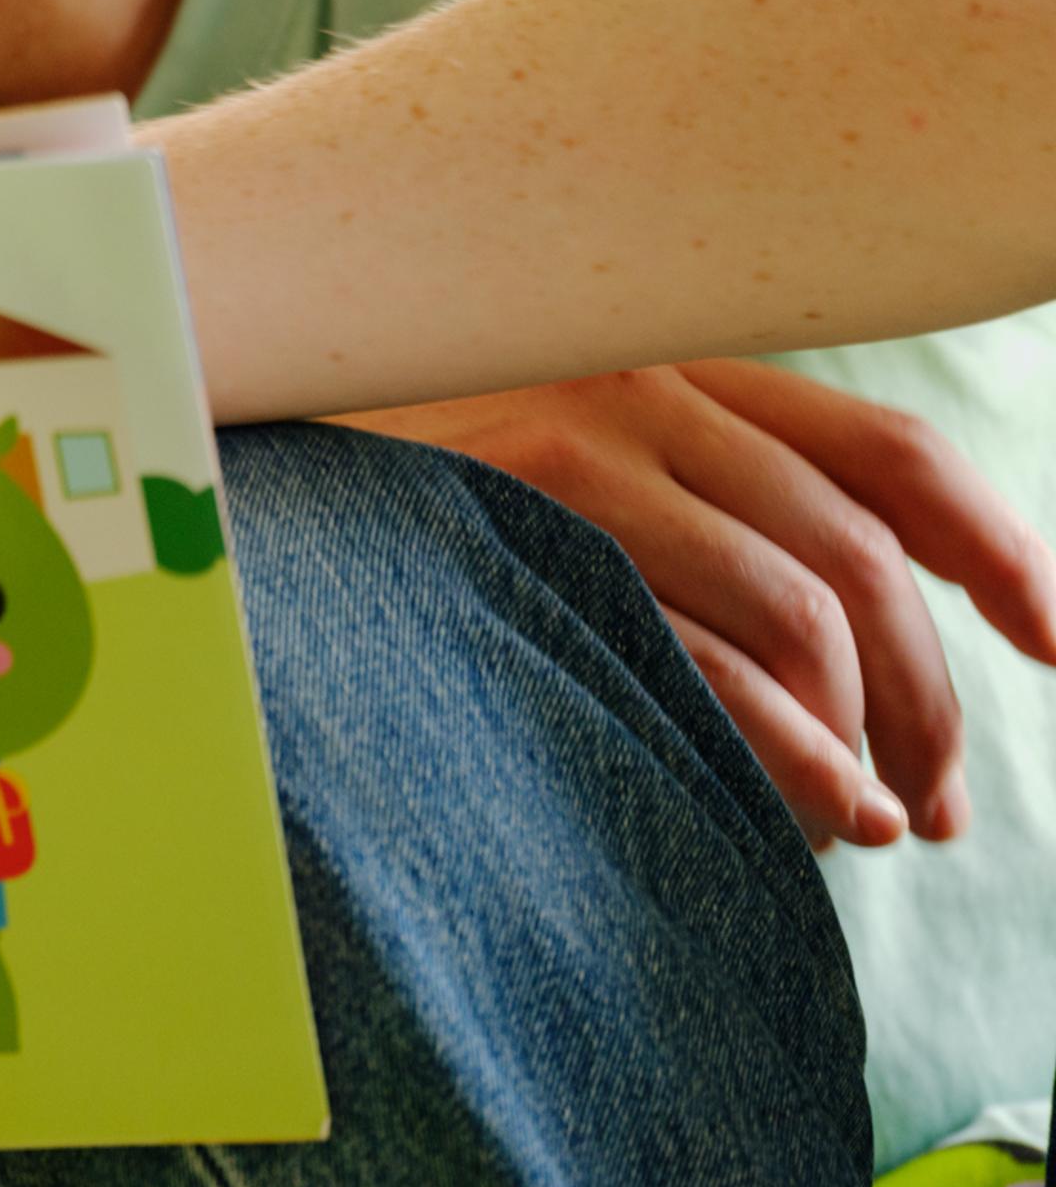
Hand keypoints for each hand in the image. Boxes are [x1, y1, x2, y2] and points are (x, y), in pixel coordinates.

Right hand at [341, 362, 1055, 849]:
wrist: (209, 436)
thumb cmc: (380, 479)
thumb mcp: (544, 456)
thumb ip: (677, 505)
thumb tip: (843, 662)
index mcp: (675, 365)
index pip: (886, 453)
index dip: (997, 550)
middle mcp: (645, 387)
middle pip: (860, 551)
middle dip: (930, 696)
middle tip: (938, 801)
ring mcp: (578, 449)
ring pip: (804, 604)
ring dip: (869, 735)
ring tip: (876, 821)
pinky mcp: (519, 521)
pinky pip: (700, 647)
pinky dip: (785, 738)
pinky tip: (816, 803)